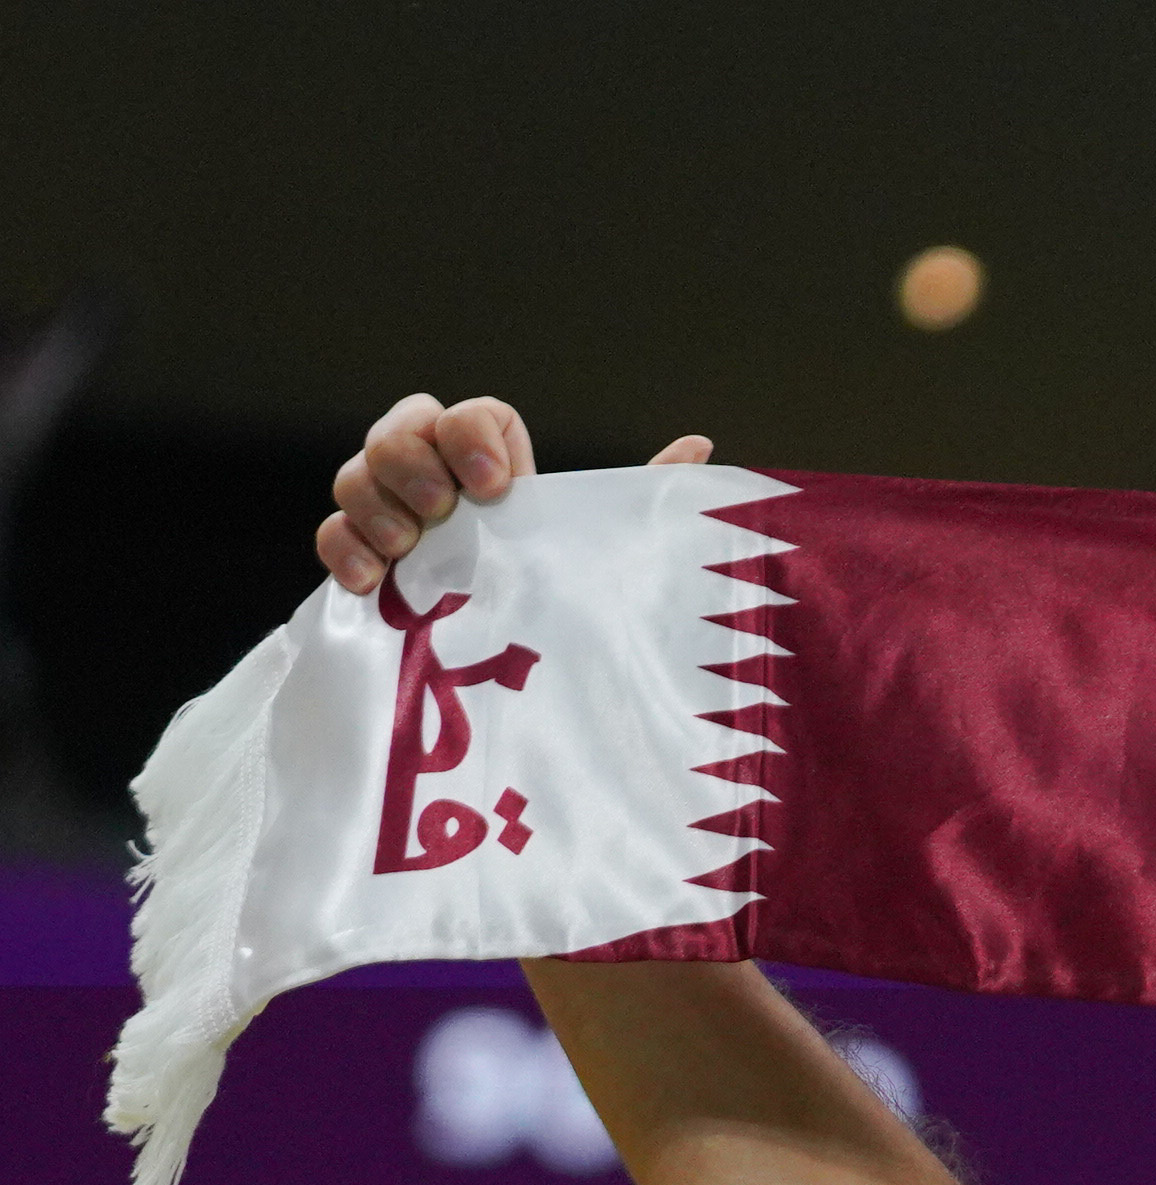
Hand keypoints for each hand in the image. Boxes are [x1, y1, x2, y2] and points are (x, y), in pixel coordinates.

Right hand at [316, 394, 712, 597]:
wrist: (537, 681)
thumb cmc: (578, 601)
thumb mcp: (615, 552)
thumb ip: (644, 498)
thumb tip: (701, 446)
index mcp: (501, 468)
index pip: (475, 412)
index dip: (475, 431)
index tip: (500, 481)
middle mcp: (442, 481)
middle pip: (400, 428)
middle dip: (414, 459)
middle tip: (446, 508)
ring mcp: (397, 519)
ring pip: (357, 474)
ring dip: (378, 503)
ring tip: (414, 548)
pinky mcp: (368, 564)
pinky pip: (333, 536)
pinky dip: (345, 549)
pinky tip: (374, 581)